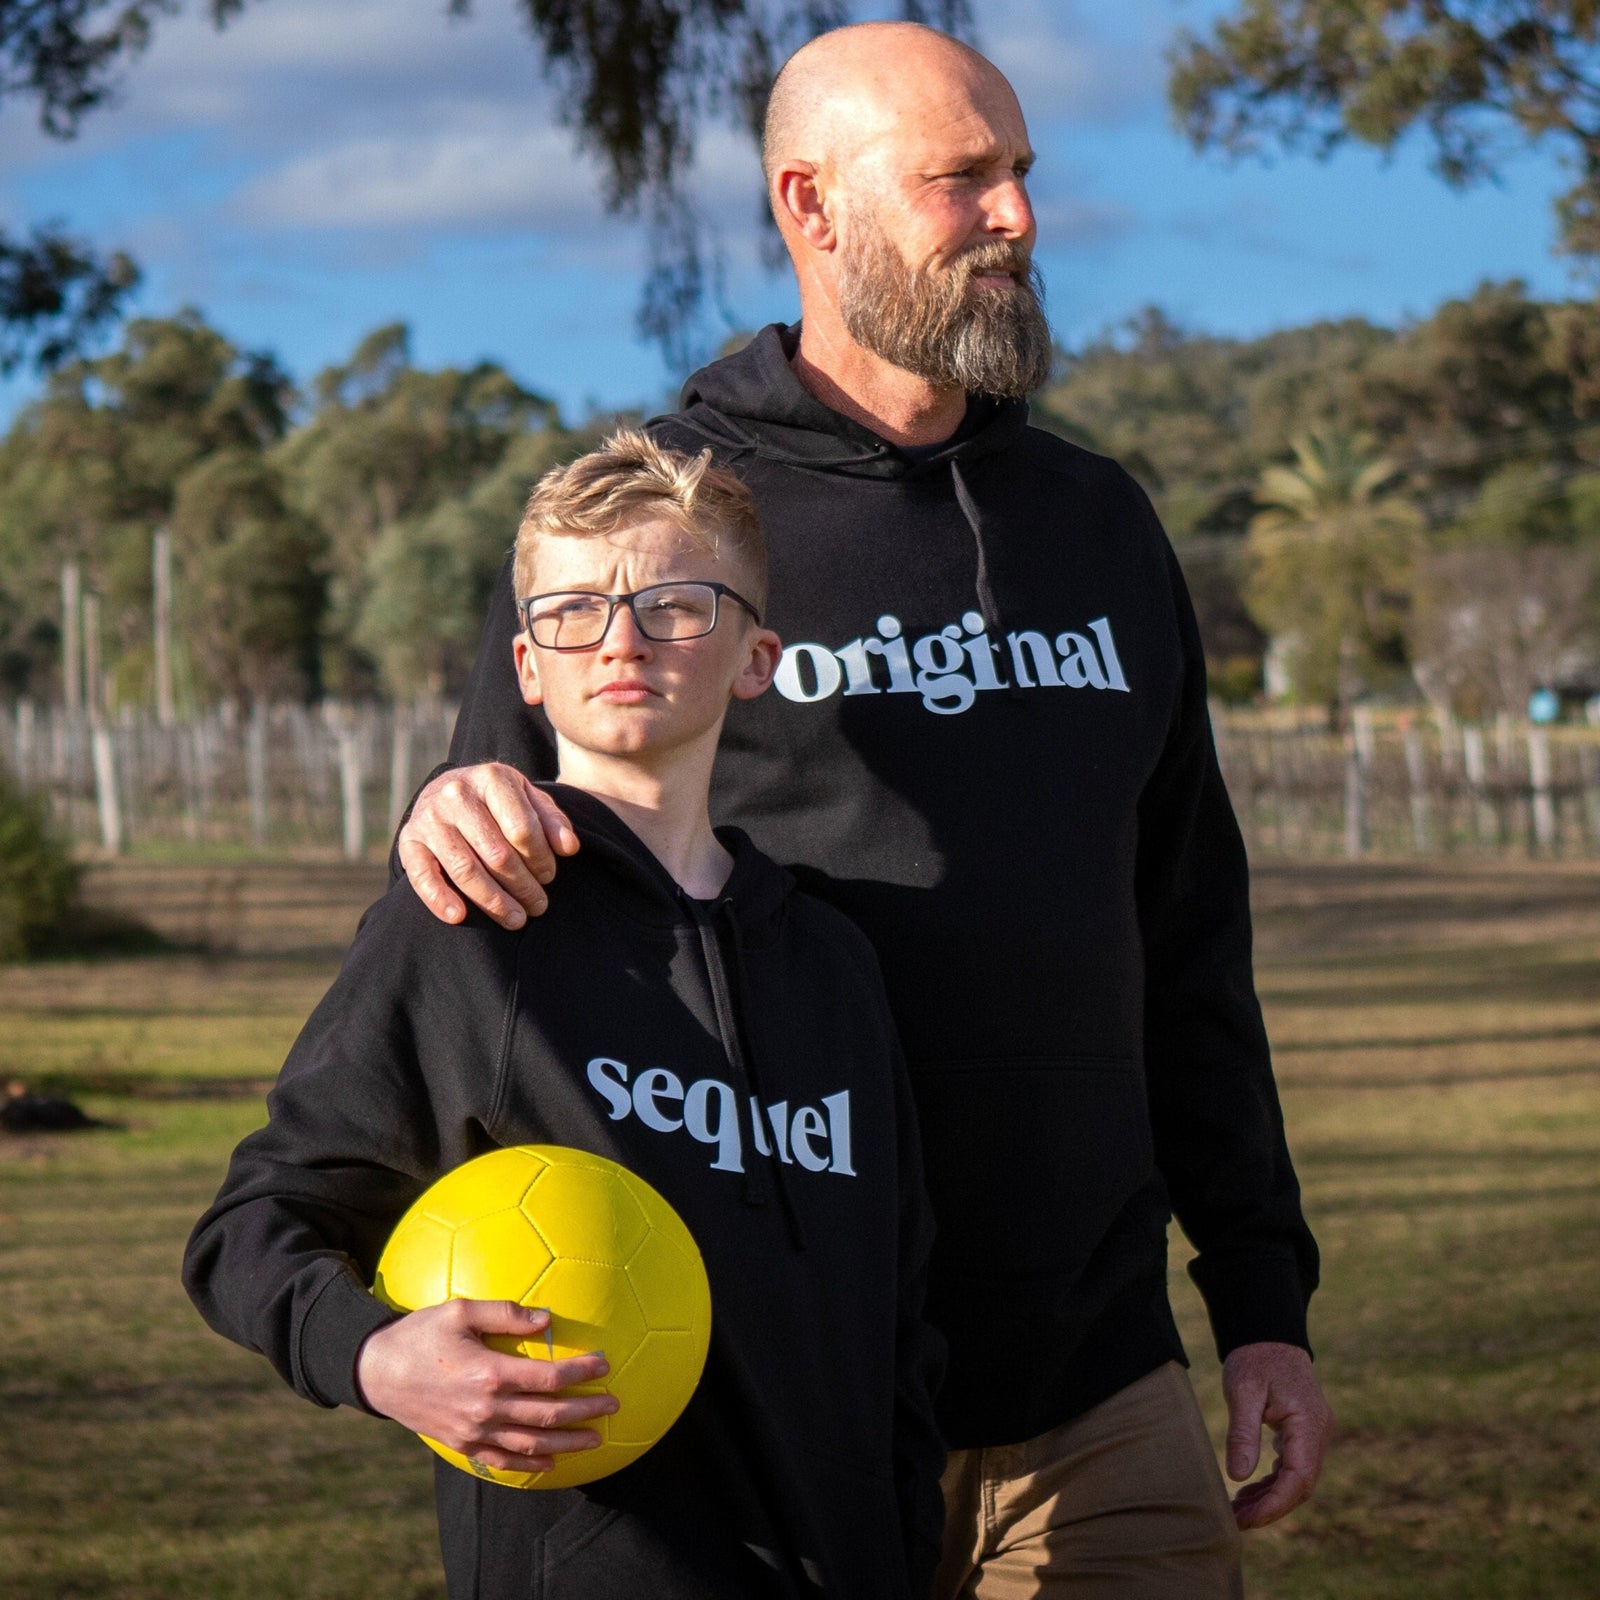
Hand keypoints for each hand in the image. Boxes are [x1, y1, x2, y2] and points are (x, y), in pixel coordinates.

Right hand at [356, 1300, 615, 1473]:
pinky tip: (551, 1460)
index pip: (548, 1378)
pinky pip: (502, 1460)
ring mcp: (473, 1432)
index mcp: (489, 1373)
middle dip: (585, 1411)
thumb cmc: (420, 1334)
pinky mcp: (462, 1444)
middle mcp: (485, 1409)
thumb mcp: (461, 1310)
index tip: (604, 1365)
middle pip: (547, 1415)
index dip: (581, 1373)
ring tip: (595, 1437)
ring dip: (567, 1442)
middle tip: (613, 1405)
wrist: (376, 1372)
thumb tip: (546, 1318)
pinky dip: (530, 1463)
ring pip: (531, 1445)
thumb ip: (506, 1313)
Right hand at [398, 763, 577, 929]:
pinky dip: (439, 898)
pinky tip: (459, 917)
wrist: (449, 789)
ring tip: (516, 919)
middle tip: (539, 906)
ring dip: (493, 901)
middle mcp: (457, 794)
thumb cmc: (499, 801)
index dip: (541, 859)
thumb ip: (552, 821)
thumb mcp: (529, 799)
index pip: (522, 828)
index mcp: (492, 778)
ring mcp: (430, 817)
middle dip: (522, 886)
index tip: (550, 877)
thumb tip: (570, 848)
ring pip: (465, 869)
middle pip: (496, 853)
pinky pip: (422, 874)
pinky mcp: (409, 839)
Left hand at [1222, 1341, 1332, 1529]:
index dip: (1274, 1504)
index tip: (1247, 1519)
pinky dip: (1272, 1482)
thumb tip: (1237, 1475)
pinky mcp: (1303, 1433)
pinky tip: (1248, 1490)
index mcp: (1309, 1423)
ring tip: (1236, 1510)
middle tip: (1235, 1520)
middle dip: (1270, 1507)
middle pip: (1299, 1485)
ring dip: (1269, 1497)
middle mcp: (1318, 1433)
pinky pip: (1292, 1466)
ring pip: (1296, 1479)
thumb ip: (1242, 1432)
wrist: (1268, 1333)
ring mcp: (1313, 1434)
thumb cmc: (1255, 1357)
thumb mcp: (1242, 1389)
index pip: (1298, 1478)